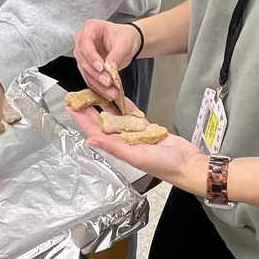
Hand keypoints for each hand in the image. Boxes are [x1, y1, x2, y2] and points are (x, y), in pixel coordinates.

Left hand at [69, 101, 203, 186]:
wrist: (187, 164)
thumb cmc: (164, 166)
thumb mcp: (135, 157)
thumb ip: (113, 147)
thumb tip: (90, 140)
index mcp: (118, 148)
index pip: (94, 131)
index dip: (82, 119)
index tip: (71, 107)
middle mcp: (124, 141)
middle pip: (102, 122)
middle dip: (90, 109)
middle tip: (79, 96)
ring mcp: (135, 134)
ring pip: (116, 116)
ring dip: (106, 105)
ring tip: (96, 93)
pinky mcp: (147, 128)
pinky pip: (133, 114)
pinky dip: (126, 105)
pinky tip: (119, 97)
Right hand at [73, 19, 140, 100]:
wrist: (126, 43)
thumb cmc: (124, 37)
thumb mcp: (124, 43)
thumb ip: (116, 55)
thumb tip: (110, 69)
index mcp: (91, 28)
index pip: (85, 43)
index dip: (91, 57)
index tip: (101, 67)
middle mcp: (83, 40)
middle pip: (83, 59)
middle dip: (96, 73)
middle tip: (108, 82)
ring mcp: (83, 54)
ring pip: (85, 71)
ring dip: (97, 84)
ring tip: (111, 91)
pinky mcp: (86, 66)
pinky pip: (89, 78)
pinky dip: (98, 87)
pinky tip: (107, 93)